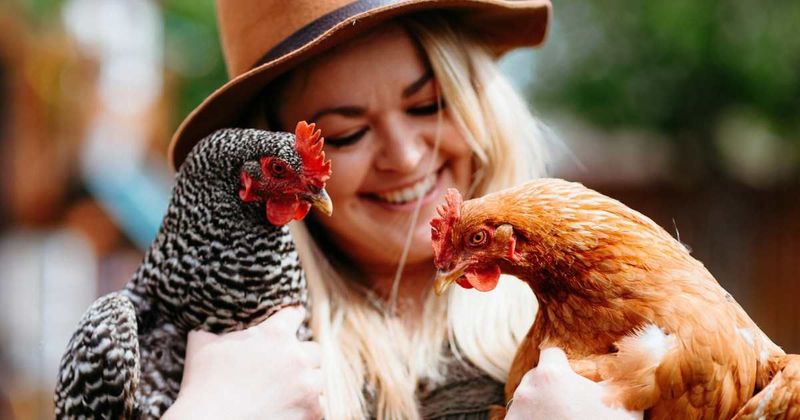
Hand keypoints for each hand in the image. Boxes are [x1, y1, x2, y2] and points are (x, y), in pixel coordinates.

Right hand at [163, 307, 322, 419]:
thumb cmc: (202, 385)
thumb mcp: (202, 346)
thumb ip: (211, 329)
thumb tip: (204, 322)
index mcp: (274, 334)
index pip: (294, 314)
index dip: (292, 317)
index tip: (294, 319)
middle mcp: (296, 357)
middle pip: (313, 350)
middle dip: (302, 357)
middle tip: (287, 366)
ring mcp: (306, 385)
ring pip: (318, 378)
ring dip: (307, 383)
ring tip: (290, 390)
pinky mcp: (310, 412)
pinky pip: (319, 406)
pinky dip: (307, 408)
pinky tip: (291, 409)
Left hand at [505, 347, 641, 419]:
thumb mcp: (625, 403)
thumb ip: (629, 374)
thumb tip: (650, 343)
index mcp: (551, 374)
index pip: (551, 353)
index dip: (564, 363)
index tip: (573, 375)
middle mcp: (527, 389)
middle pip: (536, 376)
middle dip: (550, 386)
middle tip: (570, 404)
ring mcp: (515, 411)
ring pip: (526, 398)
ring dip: (539, 405)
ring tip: (560, 419)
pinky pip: (518, 417)